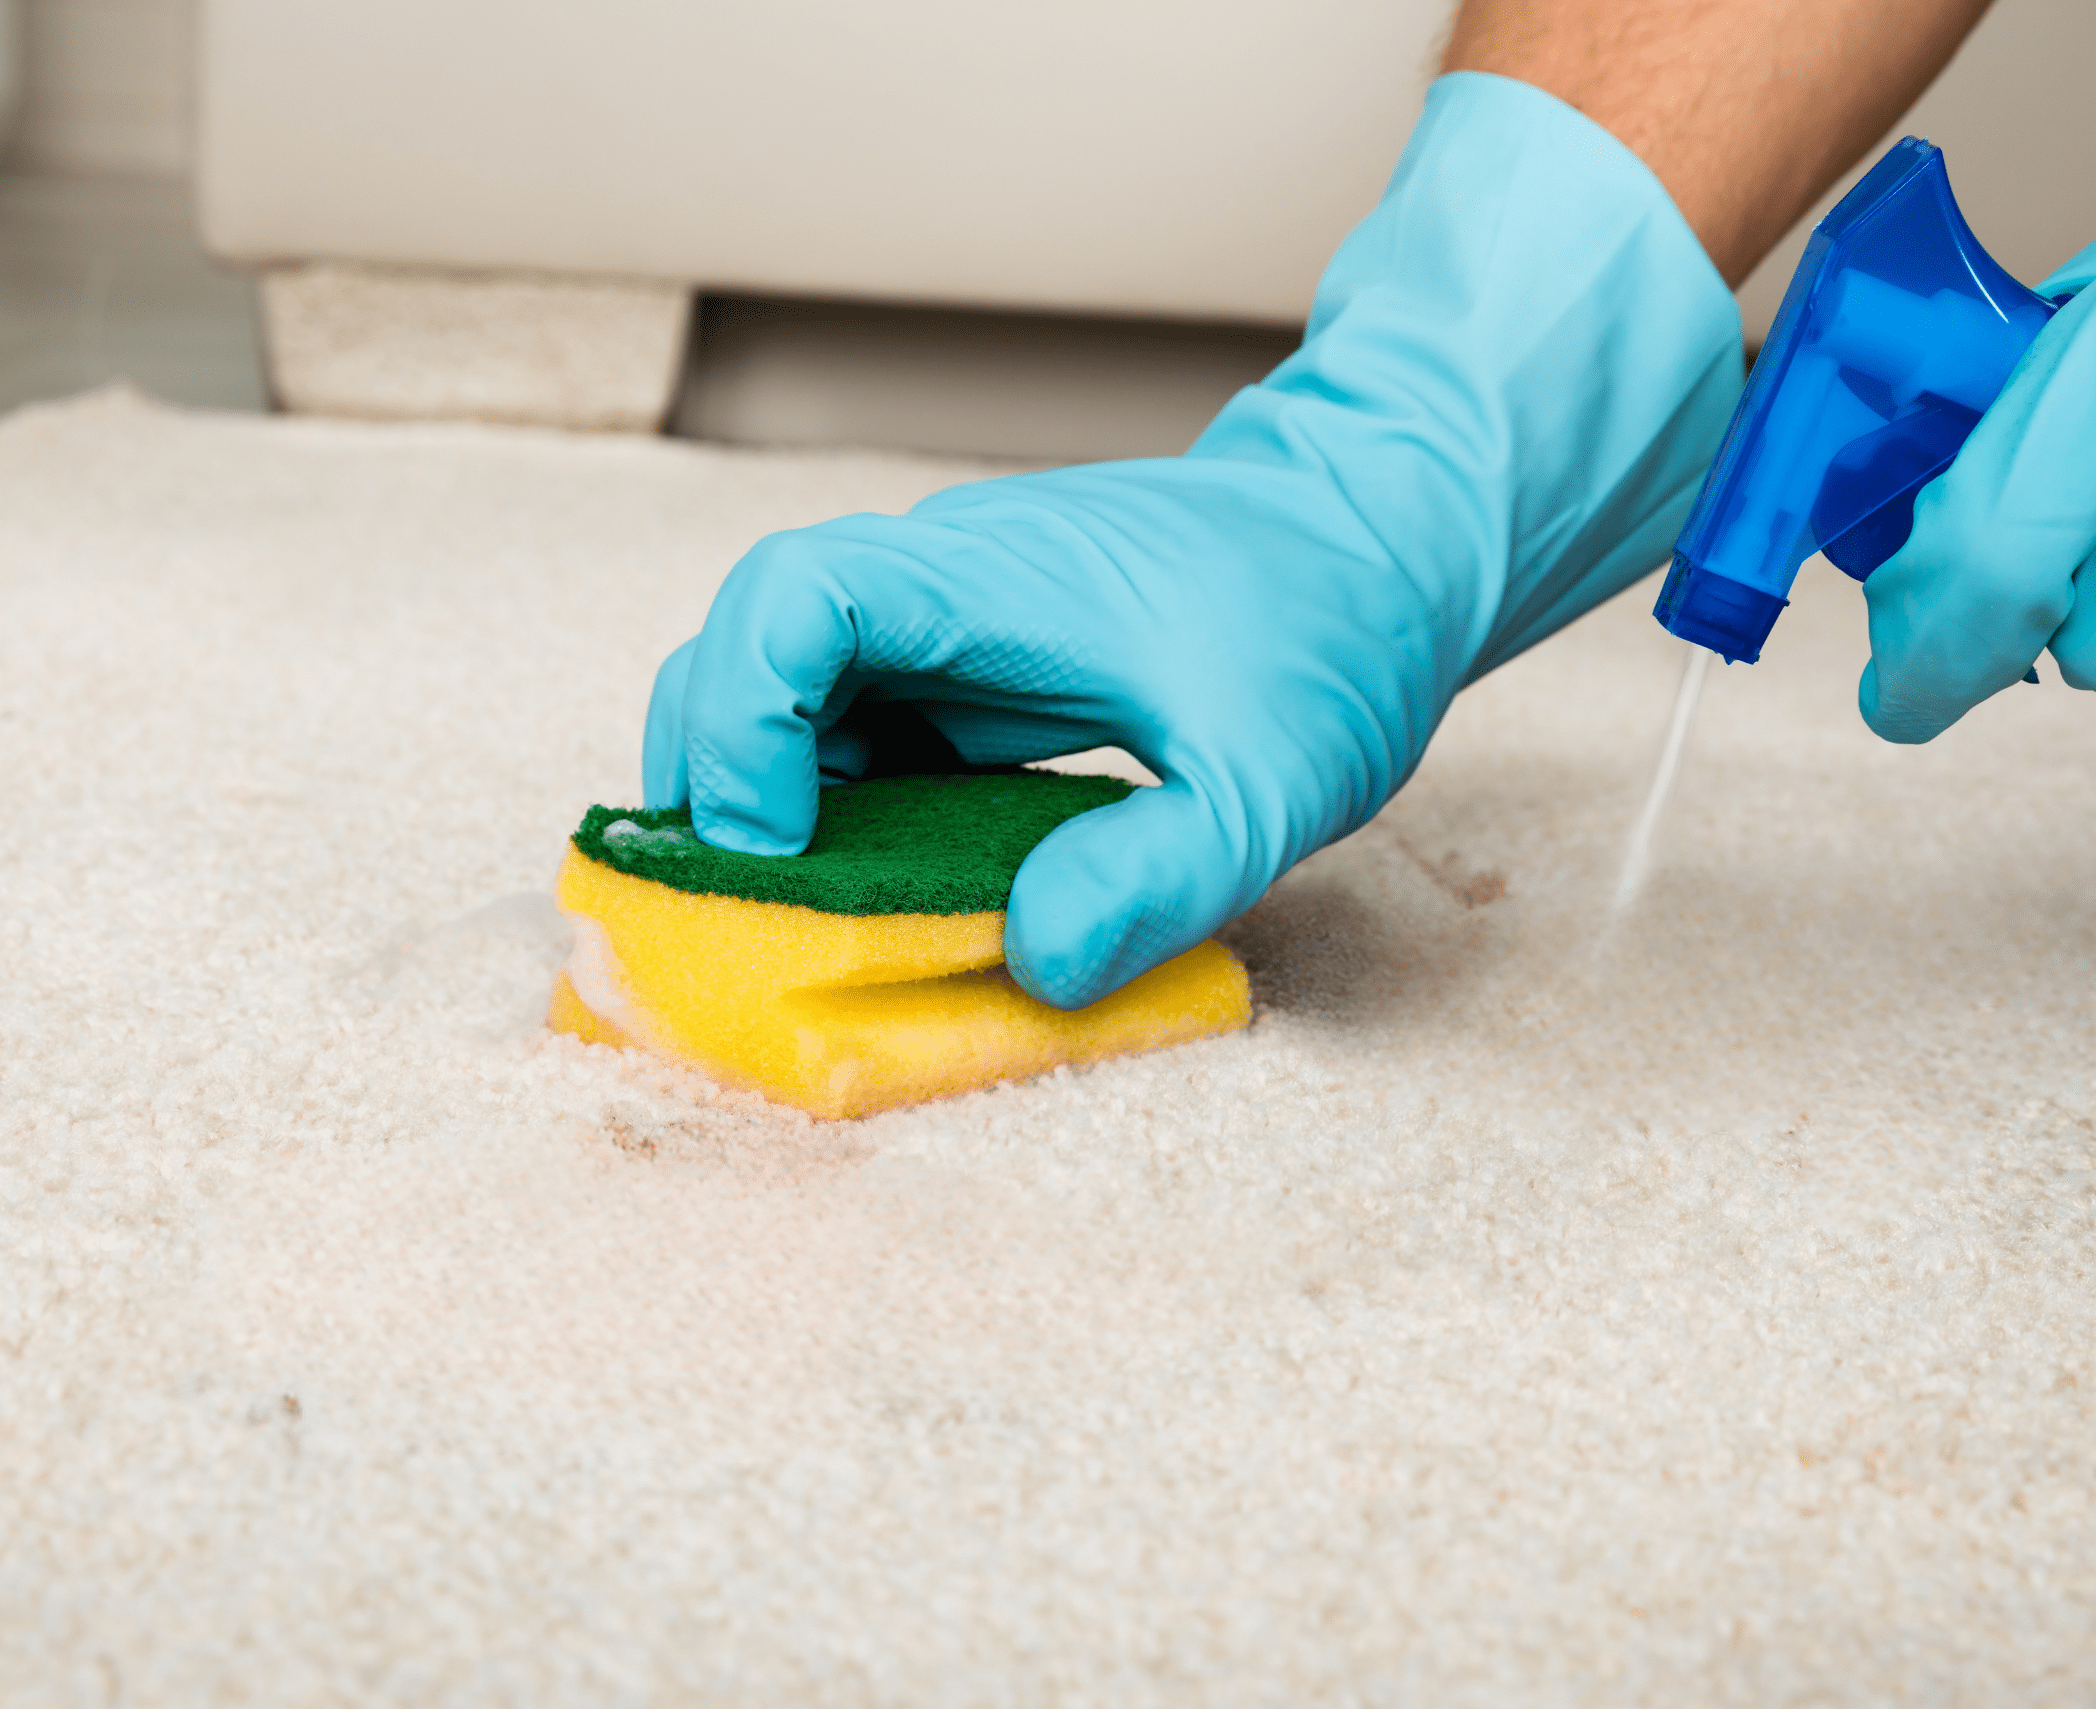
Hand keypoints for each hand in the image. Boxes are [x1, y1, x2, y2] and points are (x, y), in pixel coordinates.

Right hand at [644, 73, 1740, 1008]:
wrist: (1383, 538)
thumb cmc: (1333, 632)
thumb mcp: (1276, 782)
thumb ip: (1159, 872)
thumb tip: (1035, 963)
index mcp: (992, 580)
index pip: (794, 600)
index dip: (743, 718)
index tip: (776, 848)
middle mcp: (944, 584)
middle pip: (745, 640)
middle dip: (711, 771)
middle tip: (739, 909)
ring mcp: (951, 623)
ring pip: (788, 686)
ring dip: (764, 797)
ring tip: (789, 921)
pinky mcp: (973, 667)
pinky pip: (859, 724)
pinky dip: (835, 808)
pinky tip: (870, 895)